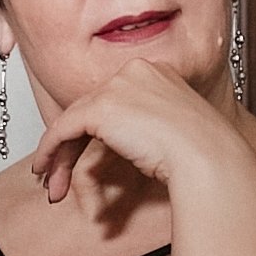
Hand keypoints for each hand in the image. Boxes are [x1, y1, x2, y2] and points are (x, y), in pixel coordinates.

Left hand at [32, 58, 244, 202]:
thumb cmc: (203, 152)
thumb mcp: (174, 130)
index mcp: (157, 72)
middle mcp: (134, 72)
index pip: (112, 100)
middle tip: (59, 174)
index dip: (94, 131)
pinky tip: (46, 171)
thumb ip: (146, 127)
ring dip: (58, 155)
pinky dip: (50, 151)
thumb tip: (124, 144)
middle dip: (72, 146)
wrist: (209, 157)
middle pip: (90, 109)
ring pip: (74, 120)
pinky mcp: (101, 106)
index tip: (86, 157)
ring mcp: (117, 86)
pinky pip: (63, 129)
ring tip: (51, 183)